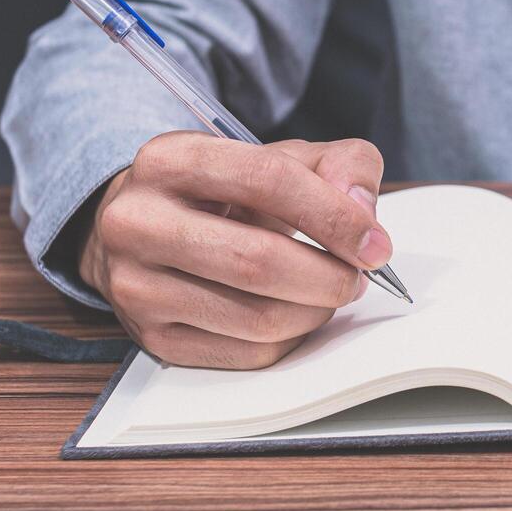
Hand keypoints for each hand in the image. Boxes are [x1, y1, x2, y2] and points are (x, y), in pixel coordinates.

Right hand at [79, 132, 391, 368]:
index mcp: (170, 159)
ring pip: (256, 317)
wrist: (146, 230)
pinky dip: (290, 339)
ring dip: (315, 311)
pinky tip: (297, 313)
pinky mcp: (151, 337)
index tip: (375, 244)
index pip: (268, 180)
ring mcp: (135, 284)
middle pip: (259, 260)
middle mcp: (137, 221)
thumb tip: (362, 213)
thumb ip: (338, 166)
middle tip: (357, 277)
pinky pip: (246, 353)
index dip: (334, 216)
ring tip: (330, 293)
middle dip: (329, 276)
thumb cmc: (225, 192)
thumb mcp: (280, 157)